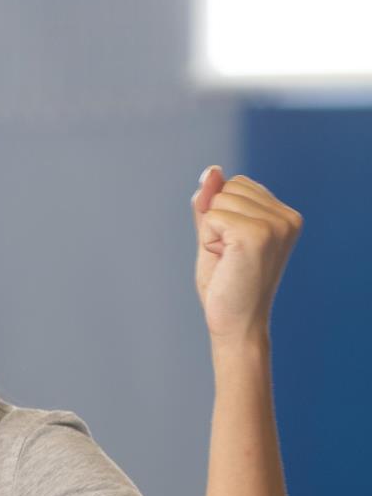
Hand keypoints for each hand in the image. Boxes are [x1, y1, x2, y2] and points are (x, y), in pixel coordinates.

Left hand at [190, 167, 300, 344]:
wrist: (236, 324)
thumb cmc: (226, 286)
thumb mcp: (215, 237)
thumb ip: (211, 204)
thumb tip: (211, 170)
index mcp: (284, 215)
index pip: (237, 184)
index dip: (221, 216)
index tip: (233, 248)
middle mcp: (287, 216)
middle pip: (228, 187)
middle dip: (215, 222)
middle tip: (229, 257)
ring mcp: (275, 224)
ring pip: (218, 200)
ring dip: (211, 231)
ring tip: (229, 259)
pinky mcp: (257, 233)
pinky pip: (212, 216)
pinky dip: (208, 239)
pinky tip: (225, 260)